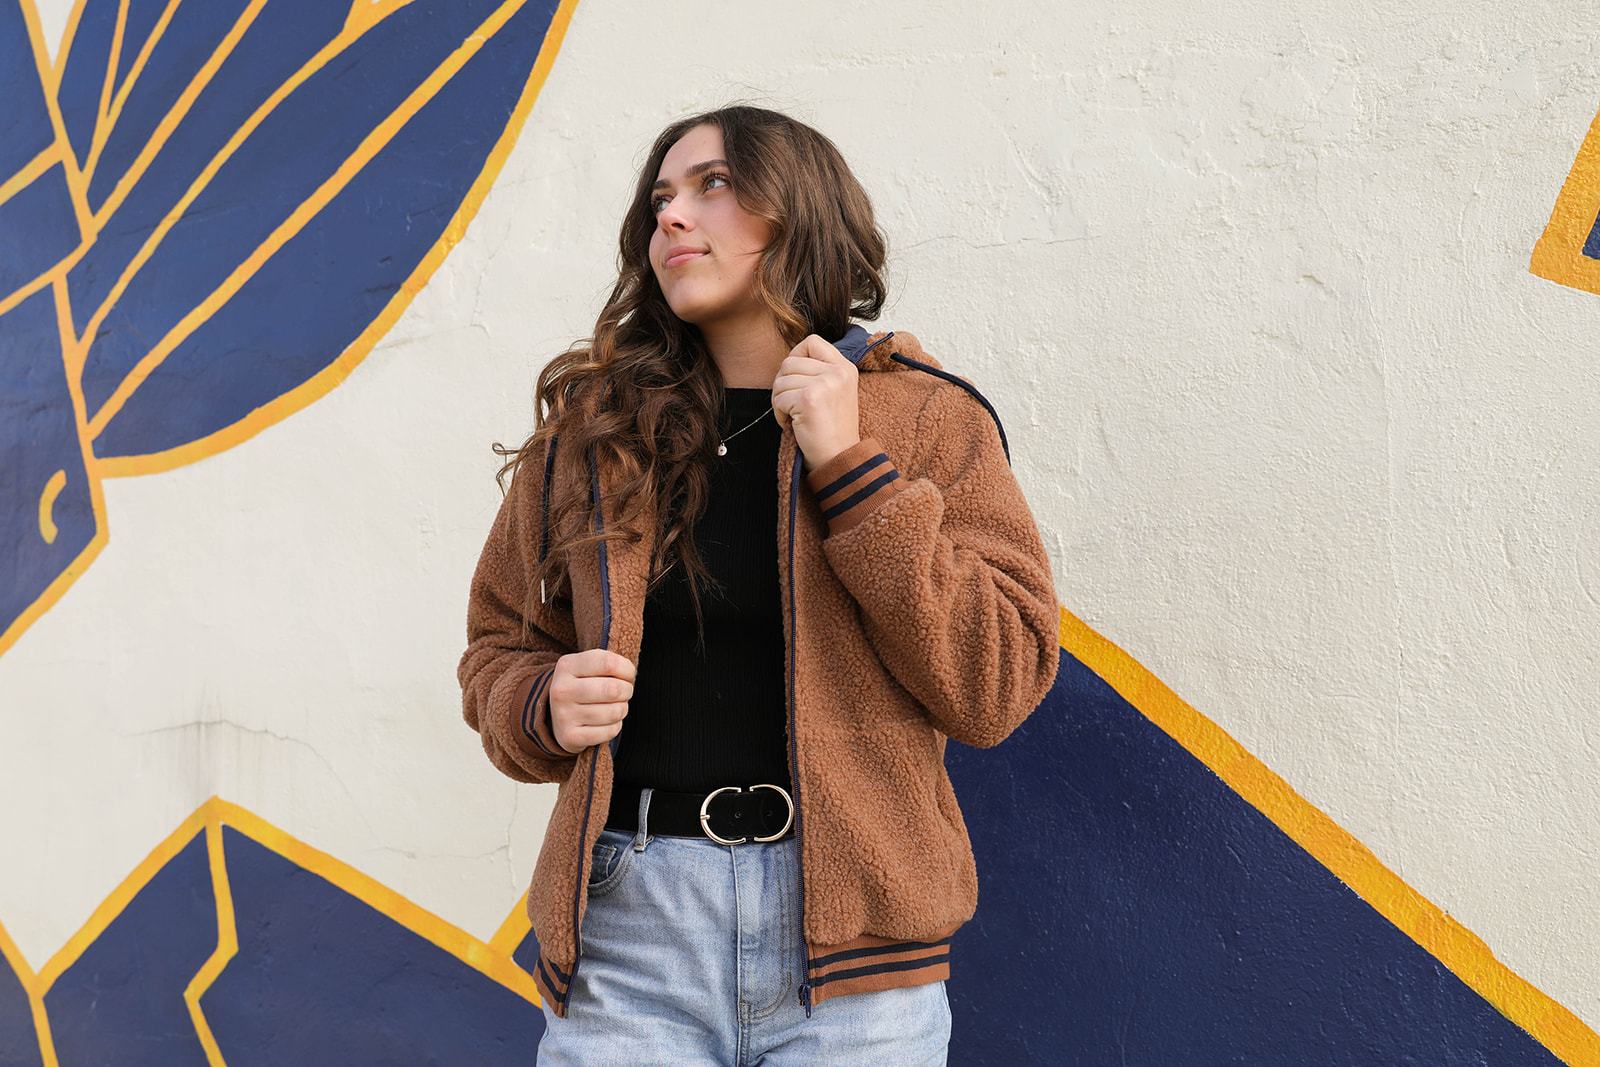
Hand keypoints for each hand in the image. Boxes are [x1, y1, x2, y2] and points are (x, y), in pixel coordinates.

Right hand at [548, 648, 635, 754]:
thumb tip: (629, 674)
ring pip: (614, 712)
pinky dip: (615, 726)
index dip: (626, 670)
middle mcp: (562, 690)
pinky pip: (609, 731)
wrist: (556, 715)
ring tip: (614, 707)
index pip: (608, 663)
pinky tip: (606, 722)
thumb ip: (609, 664)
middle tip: (623, 693)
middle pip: (613, 689)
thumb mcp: (589, 667)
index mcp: (567, 666)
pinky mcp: (570, 737)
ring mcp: (563, 715)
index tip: (627, 675)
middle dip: (626, 691)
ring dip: (622, 709)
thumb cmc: (583, 685)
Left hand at [771, 333, 860, 471]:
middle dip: (784, 384)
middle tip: (792, 404)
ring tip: (795, 417)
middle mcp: (837, 372)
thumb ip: (819, 372)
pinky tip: (794, 425)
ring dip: (780, 401)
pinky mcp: (809, 398)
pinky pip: (779, 399)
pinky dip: (780, 414)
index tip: (796, 378)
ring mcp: (824, 383)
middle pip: (790, 362)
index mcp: (845, 367)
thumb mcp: (836, 392)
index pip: (812, 342)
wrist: (840, 458)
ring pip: (781, 380)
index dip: (796, 356)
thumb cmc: (832, 430)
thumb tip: (788, 362)